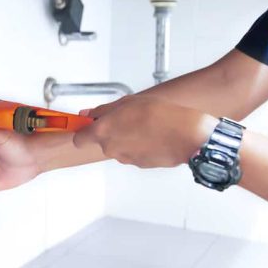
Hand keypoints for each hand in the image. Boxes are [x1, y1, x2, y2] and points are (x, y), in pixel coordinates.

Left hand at [73, 95, 218, 167]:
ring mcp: (125, 158)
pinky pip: (133, 154)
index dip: (84, 131)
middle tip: (127, 119)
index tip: (90, 124)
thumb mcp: (128, 102)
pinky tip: (153, 137)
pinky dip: (139, 147)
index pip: (79, 138)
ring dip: (126, 139)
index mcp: (103, 131)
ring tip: (145, 126)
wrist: (188, 135)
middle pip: (102, 142)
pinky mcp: (139, 165)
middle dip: (110, 132)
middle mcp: (111, 148)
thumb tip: (87, 114)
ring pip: (119, 148)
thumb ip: (103, 110)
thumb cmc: (161, 115)